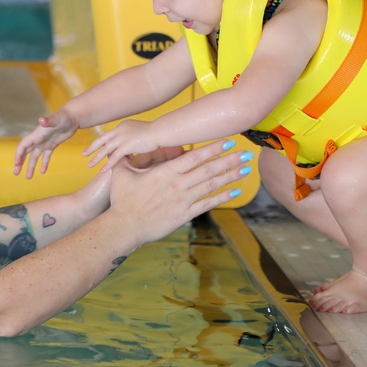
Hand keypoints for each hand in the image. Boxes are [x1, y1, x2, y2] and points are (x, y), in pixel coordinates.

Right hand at [14, 108, 78, 178]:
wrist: (73, 117)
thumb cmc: (64, 117)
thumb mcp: (56, 119)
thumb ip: (48, 121)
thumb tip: (41, 120)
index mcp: (36, 135)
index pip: (23, 146)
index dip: (18, 155)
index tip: (17, 164)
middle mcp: (38, 139)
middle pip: (25, 153)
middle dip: (20, 163)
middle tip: (16, 173)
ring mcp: (45, 142)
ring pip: (35, 157)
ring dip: (31, 166)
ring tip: (29, 177)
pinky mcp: (52, 145)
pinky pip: (46, 156)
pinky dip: (44, 164)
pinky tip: (43, 172)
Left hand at [84, 120, 160, 170]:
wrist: (161, 131)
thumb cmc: (156, 132)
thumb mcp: (142, 132)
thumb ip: (135, 137)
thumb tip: (136, 142)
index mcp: (122, 126)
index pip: (109, 135)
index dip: (102, 141)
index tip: (96, 146)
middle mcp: (120, 130)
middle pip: (102, 140)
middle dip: (92, 147)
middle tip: (83, 154)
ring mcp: (122, 137)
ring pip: (105, 149)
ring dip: (96, 158)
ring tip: (89, 165)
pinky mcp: (126, 145)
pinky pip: (114, 157)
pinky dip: (107, 164)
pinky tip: (102, 171)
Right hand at [107, 140, 251, 246]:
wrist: (125, 226)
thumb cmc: (122, 199)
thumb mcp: (121, 174)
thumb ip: (125, 158)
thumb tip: (121, 146)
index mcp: (166, 172)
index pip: (194, 156)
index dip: (213, 148)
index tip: (228, 141)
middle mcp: (178, 184)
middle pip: (208, 169)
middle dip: (229, 160)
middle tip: (246, 153)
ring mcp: (183, 200)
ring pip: (211, 185)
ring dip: (230, 176)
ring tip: (245, 169)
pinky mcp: (184, 214)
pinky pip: (207, 204)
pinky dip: (222, 197)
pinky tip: (235, 192)